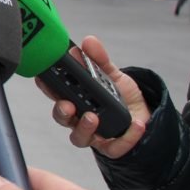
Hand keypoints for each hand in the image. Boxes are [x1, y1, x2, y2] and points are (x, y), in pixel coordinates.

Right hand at [36, 35, 148, 157]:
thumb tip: (89, 41)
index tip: (42, 78)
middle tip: (68, 104)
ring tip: (93, 117)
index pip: (56, 93)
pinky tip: (136, 124)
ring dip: (83, 128)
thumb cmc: (123, 99)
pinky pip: (114, 147)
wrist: (147, 117)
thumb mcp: (113, 75)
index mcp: (76, 98)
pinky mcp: (112, 147)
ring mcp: (93, 134)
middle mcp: (79, 117)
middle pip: (61, 117)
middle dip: (61, 111)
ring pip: (78, 138)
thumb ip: (100, 60)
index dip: (46, 87)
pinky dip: (126, 137)